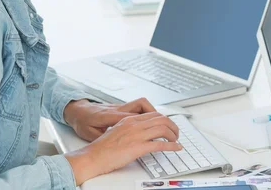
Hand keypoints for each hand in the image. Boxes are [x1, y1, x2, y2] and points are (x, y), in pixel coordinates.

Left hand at [64, 97, 156, 141]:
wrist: (77, 110)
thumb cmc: (82, 122)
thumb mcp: (89, 133)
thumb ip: (103, 137)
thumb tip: (113, 144)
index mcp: (110, 116)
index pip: (134, 117)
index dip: (148, 124)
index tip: (159, 134)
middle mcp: (118, 109)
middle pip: (143, 105)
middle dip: (158, 115)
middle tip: (168, 127)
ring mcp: (121, 107)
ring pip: (143, 104)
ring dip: (154, 112)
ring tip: (163, 124)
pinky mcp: (121, 108)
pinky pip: (138, 107)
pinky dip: (147, 112)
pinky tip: (151, 121)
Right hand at [65, 112, 181, 184]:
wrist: (93, 156)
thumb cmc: (103, 147)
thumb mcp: (118, 131)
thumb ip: (130, 129)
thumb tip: (141, 132)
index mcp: (129, 120)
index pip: (153, 114)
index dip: (165, 119)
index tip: (169, 126)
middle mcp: (134, 124)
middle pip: (161, 119)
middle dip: (172, 125)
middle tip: (176, 133)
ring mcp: (136, 135)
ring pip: (163, 129)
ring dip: (174, 135)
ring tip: (176, 140)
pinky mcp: (137, 147)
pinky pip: (160, 144)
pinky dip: (171, 146)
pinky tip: (176, 148)